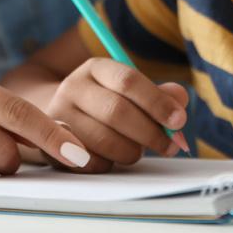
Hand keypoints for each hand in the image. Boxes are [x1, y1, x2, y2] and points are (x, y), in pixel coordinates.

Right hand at [43, 57, 188, 171]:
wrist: (59, 117)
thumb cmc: (106, 104)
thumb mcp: (129, 91)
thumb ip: (157, 94)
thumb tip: (179, 101)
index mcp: (95, 68)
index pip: (128, 80)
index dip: (157, 102)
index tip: (180, 120)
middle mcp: (73, 87)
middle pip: (117, 111)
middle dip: (150, 132)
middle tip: (170, 146)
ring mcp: (59, 116)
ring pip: (104, 140)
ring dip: (131, 151)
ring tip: (139, 150)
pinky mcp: (53, 146)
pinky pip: (91, 162)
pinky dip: (111, 164)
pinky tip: (114, 157)